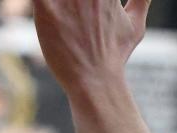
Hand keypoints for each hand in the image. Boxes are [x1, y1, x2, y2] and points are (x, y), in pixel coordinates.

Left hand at [32, 0, 149, 94]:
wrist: (96, 81)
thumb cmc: (115, 55)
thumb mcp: (135, 24)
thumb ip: (142, 0)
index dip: (91, 0)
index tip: (86, 7)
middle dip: (72, 2)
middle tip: (73, 13)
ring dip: (59, 3)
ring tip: (61, 14)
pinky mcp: (46, 8)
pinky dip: (34, 3)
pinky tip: (46, 10)